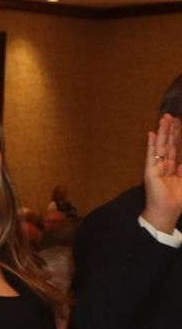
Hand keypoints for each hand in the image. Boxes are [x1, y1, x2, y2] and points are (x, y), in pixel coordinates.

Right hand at [143, 113, 181, 234]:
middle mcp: (164, 165)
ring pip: (161, 147)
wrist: (166, 213)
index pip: (175, 148)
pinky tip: (151, 134)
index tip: (177, 123)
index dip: (176, 136)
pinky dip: (151, 145)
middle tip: (169, 115)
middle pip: (168, 144)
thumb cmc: (177, 201)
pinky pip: (151, 156)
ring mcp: (156, 167)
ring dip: (162, 133)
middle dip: (170, 130)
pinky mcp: (150, 172)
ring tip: (164, 119)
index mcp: (173, 168)